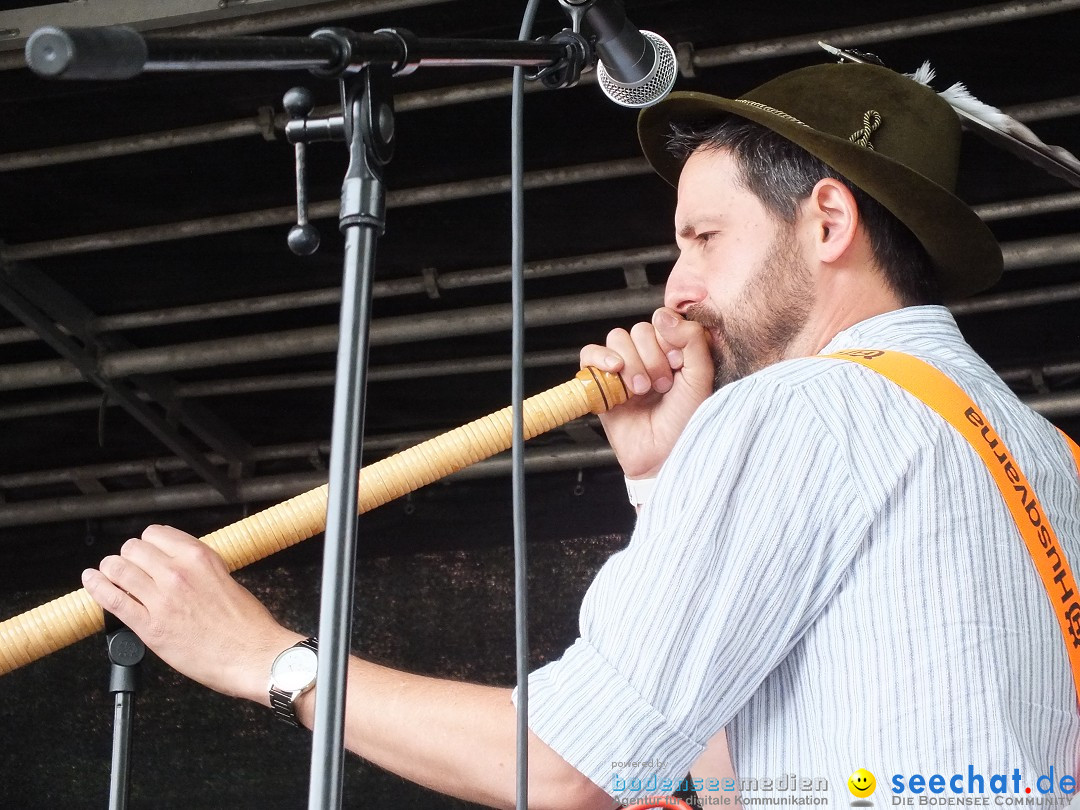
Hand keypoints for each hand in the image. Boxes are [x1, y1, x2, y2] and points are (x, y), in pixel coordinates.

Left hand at [82, 524, 300, 704]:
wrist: (252, 654)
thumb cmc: (246, 624)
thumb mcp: (226, 578)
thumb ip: (198, 568)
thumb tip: (176, 564)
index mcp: (199, 557)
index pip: (156, 533)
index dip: (147, 542)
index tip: (146, 551)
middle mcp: (177, 573)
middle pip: (133, 548)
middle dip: (128, 555)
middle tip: (129, 565)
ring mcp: (161, 599)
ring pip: (118, 569)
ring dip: (110, 569)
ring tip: (107, 572)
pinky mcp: (149, 626)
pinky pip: (113, 600)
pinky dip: (97, 588)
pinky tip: (91, 581)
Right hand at [579, 307, 713, 477]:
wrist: (662, 455)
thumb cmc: (684, 422)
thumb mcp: (700, 379)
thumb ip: (692, 341)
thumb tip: (663, 315)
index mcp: (672, 350)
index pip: (663, 321)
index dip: (668, 340)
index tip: (678, 365)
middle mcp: (647, 355)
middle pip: (639, 330)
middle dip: (651, 358)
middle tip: (661, 386)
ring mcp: (622, 367)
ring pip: (617, 339)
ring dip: (631, 364)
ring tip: (641, 390)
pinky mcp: (600, 381)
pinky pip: (590, 353)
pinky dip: (601, 358)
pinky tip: (614, 373)